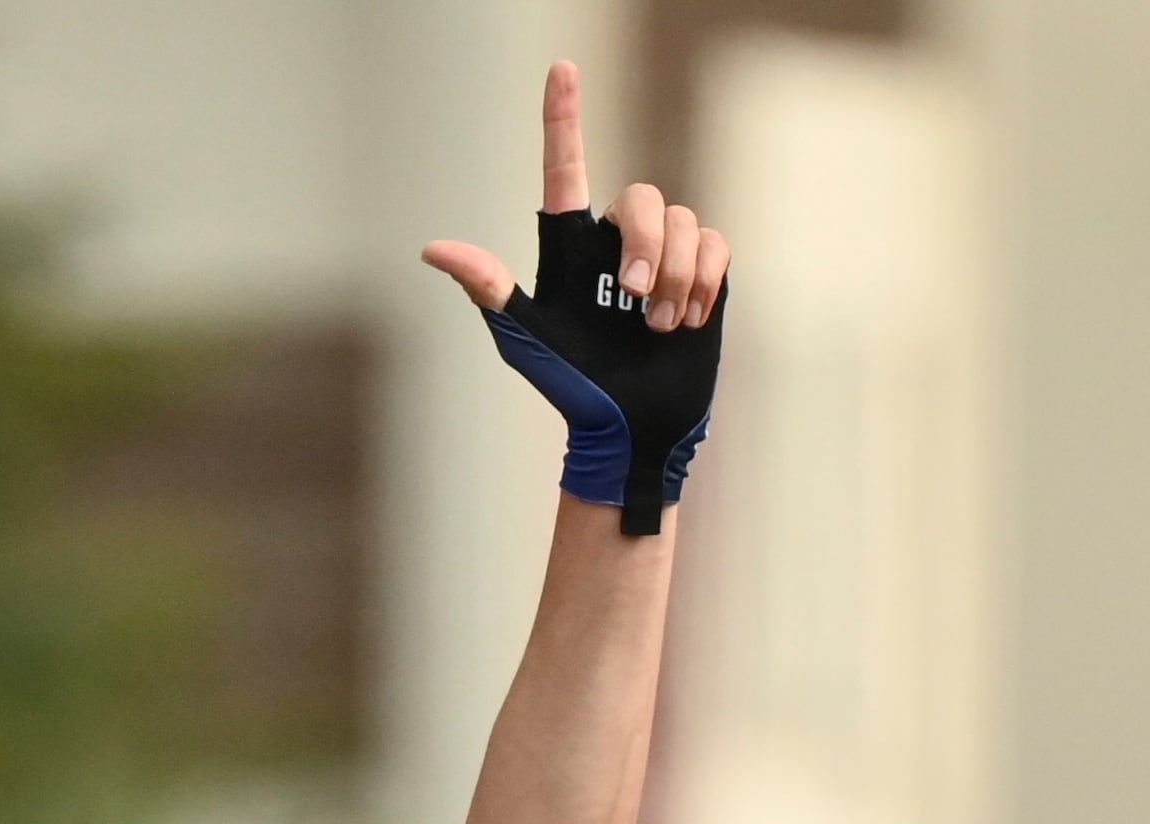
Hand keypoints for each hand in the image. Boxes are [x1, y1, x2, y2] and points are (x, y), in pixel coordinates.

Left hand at [421, 65, 730, 528]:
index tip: (562, 69)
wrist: (633, 428)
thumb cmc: (574, 388)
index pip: (567, 168)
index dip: (564, 118)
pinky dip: (704, 278)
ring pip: (684, 219)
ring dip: (675, 274)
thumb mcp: (524, 338)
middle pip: (641, 198)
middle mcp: (617, 243)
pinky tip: (687, 319)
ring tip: (659, 325)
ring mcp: (664, 255)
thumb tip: (433, 250)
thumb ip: (488, 288)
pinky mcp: (703, 273)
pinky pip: (716, 241)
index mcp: (571, 249)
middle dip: (646, 244)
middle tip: (636, 295)